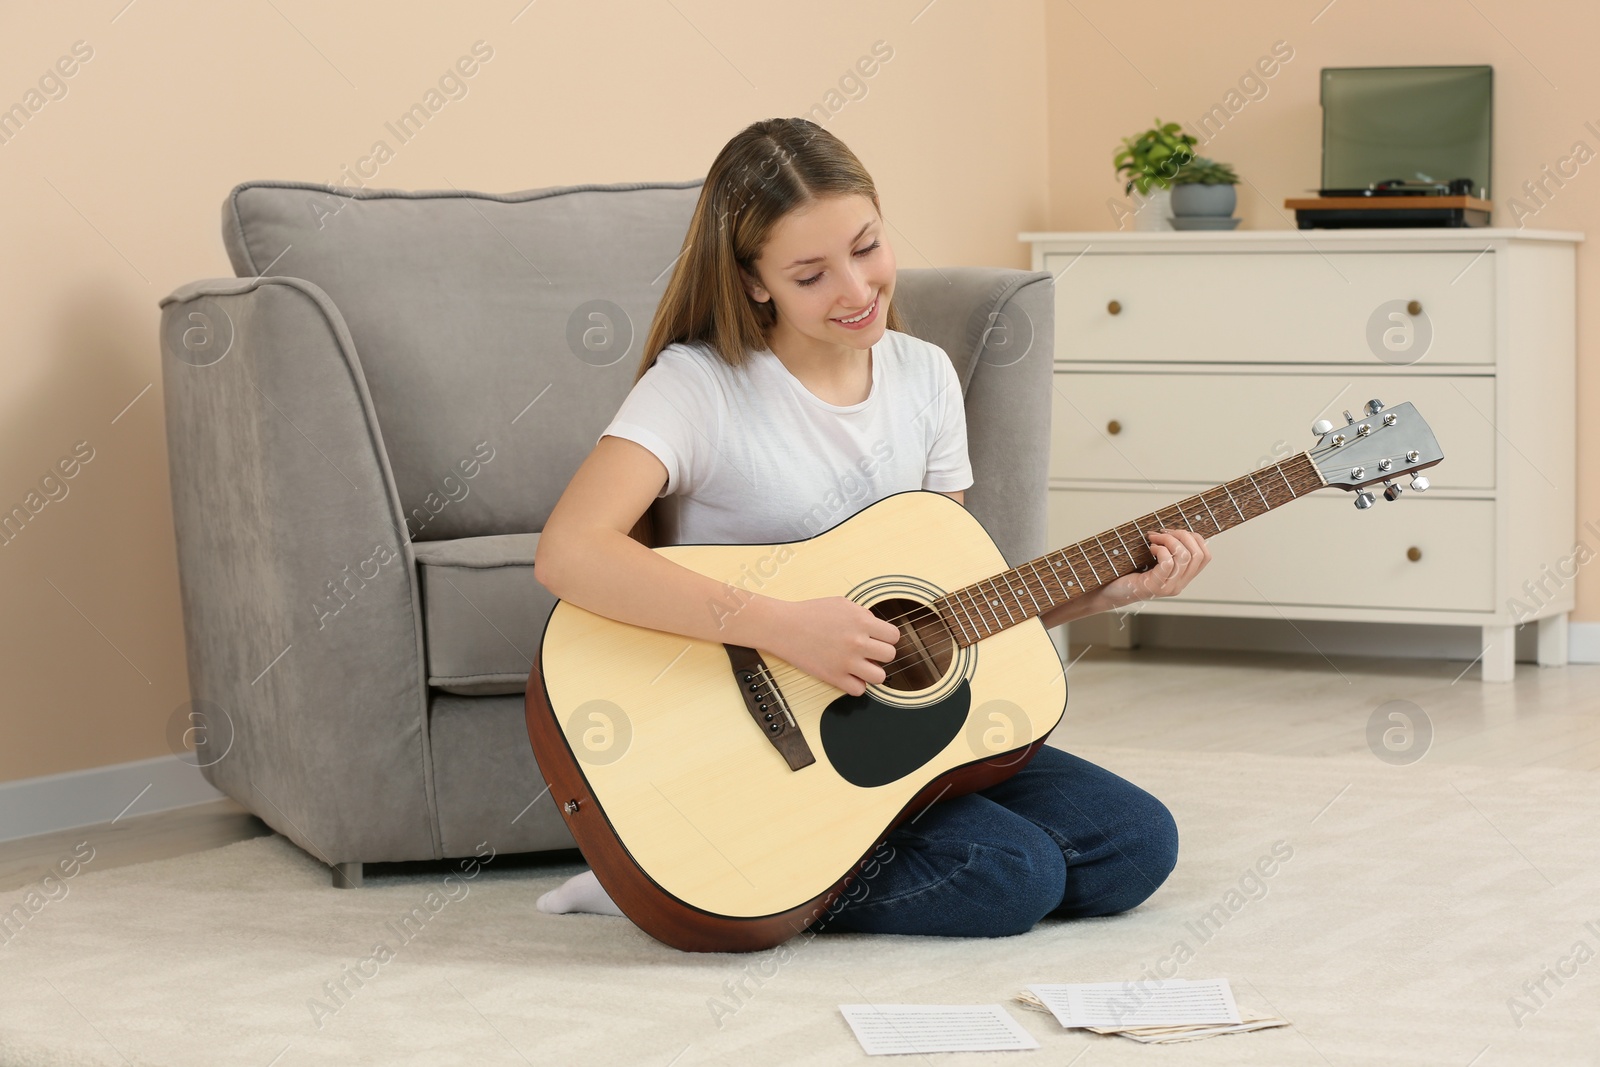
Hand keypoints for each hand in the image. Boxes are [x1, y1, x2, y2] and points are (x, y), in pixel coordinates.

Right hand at [767, 596, 900, 696]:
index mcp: (861, 621)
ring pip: (880, 677)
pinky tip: (848, 675)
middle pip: (890, 655)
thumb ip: (863, 614)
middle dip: (880, 653)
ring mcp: (846, 662)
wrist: (783, 627)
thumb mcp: (842, 604)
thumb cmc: (809, 613)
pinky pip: (859, 690)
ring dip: (872, 671)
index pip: (894, 636)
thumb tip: (877, 628)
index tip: (878, 638)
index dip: (887, 637)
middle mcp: (857, 642)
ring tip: (861, 665)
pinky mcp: (834, 677)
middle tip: (868, 651)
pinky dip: (856, 685)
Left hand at [1098, 529, 1210, 608]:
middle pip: (1198, 554)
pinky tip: (1149, 549)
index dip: (1195, 538)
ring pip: (1185, 557)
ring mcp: (1168, 587)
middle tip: (1162, 532)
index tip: (1174, 531)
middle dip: (1182, 535)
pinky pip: (1168, 563)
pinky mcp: (1154, 586)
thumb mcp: (1152, 560)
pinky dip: (1160, 550)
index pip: (1205, 556)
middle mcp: (1179, 584)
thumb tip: (1174, 529)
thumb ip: (1167, 550)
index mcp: (1182, 577)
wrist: (1108, 591)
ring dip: (1169, 540)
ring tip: (1153, 538)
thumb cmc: (1127, 573)